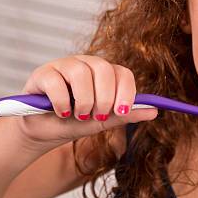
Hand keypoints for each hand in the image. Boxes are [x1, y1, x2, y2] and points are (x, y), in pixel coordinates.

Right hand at [14, 55, 156, 150]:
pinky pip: (56, 81)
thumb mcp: (102, 122)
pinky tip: (62, 112)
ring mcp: (64, 65)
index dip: (125, 92)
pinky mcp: (42, 73)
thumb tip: (154, 111)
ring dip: (84, 100)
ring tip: (79, 116)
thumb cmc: (74, 122)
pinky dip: (62, 101)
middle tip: (99, 116)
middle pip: (103, 68)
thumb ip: (124, 115)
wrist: (44, 132)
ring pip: (80, 72)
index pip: (123, 72)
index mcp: (104, 73)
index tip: (121, 111)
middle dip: (105, 97)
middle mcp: (86, 64)